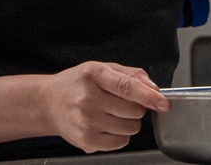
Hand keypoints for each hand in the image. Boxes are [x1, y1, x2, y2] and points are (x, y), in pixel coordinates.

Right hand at [0, 61, 169, 152]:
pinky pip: (120, 142)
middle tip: (122, 102)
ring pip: (130, 128)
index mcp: (94, 75)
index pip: (126, 87)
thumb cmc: (78, 83)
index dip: (148, 96)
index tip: (163, 102)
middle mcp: (87, 98)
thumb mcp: (102, 68)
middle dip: (136, 107)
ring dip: (129, 122)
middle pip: (133, 110)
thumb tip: (153, 88)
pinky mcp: (86, 140)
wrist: (48, 102)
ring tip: (112, 113)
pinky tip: (105, 125)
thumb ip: (131, 75)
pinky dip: (120, 135)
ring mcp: (86, 121)